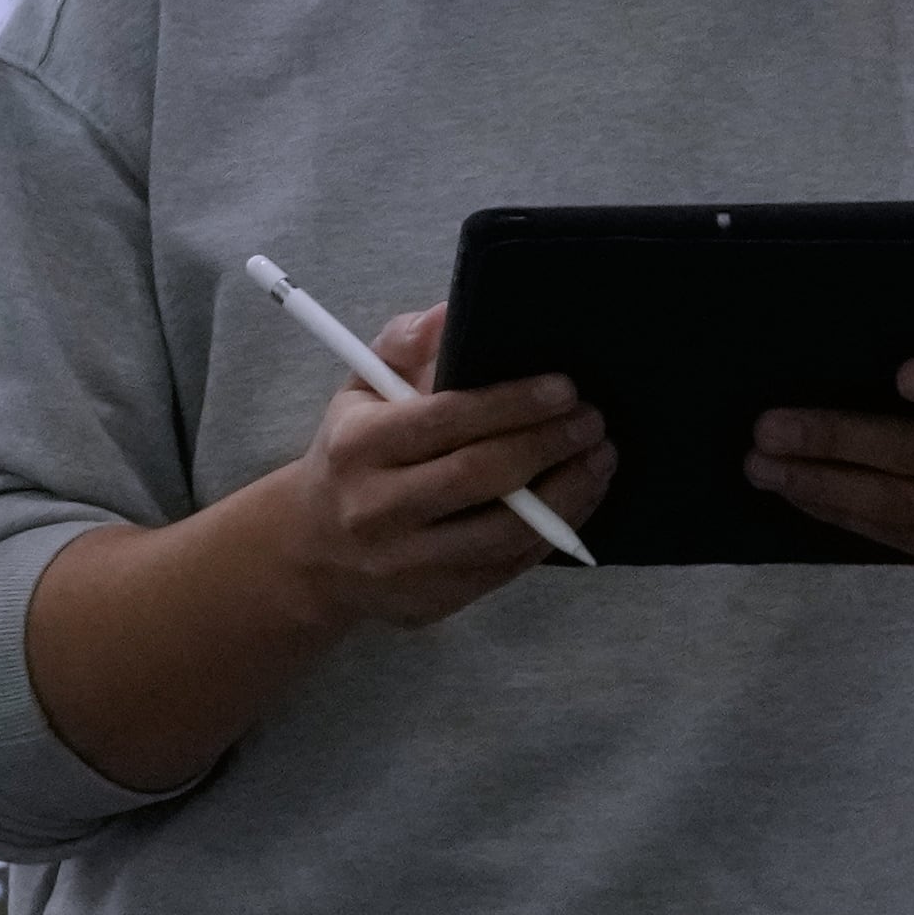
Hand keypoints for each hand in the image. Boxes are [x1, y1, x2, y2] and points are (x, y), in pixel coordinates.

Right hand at [252, 305, 612, 629]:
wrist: (313, 551)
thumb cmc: (354, 453)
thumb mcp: (360, 388)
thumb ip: (404, 343)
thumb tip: (450, 315)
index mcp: (358, 446)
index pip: (446, 419)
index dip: (513, 403)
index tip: (564, 387)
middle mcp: (376, 508)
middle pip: (479, 476)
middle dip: (548, 444)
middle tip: (592, 420)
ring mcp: (405, 563)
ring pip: (503, 531)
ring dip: (567, 493)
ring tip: (600, 457)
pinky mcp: (433, 600)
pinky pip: (508, 567)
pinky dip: (553, 531)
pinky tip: (579, 498)